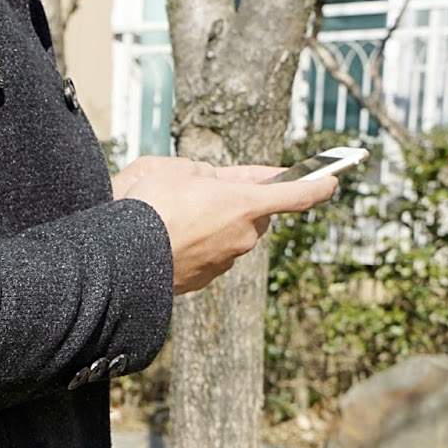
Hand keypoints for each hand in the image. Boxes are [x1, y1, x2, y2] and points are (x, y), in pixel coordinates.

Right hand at [113, 156, 337, 293]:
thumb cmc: (146, 204)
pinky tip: (166, 237)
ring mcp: (223, 262)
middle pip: (256, 215)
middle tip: (209, 189)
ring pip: (230, 236)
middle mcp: (242, 237)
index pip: (297, 194)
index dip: (319, 185)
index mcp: (245, 204)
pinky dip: (195, 245)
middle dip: (239, 201)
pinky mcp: (202, 280)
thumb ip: (204, 173)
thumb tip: (210, 184)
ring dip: (212, 223)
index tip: (331, 181)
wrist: (117, 256)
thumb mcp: (175, 167)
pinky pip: (208, 256)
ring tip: (173, 215)